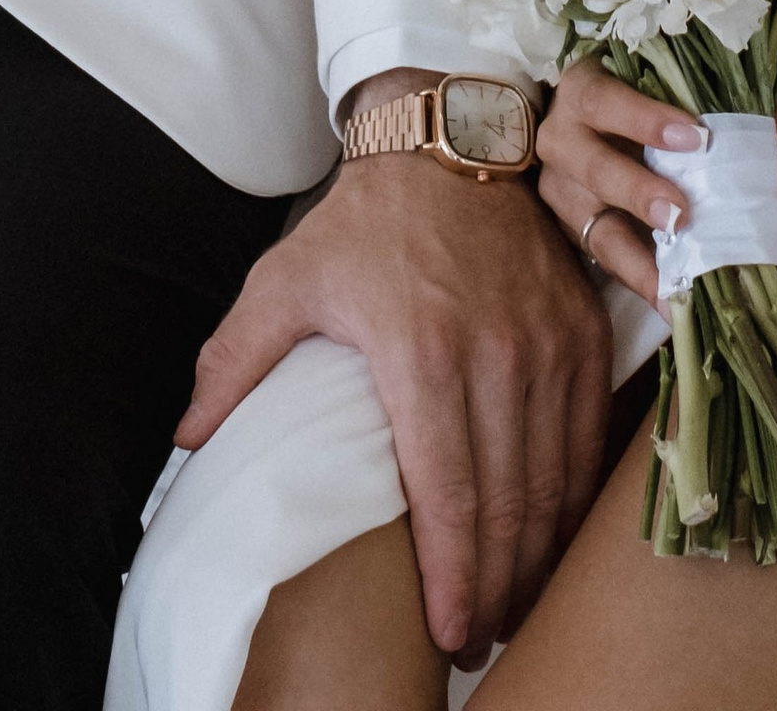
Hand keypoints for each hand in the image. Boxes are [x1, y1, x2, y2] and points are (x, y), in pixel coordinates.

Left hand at [176, 107, 609, 659]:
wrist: (447, 142)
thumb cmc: (361, 223)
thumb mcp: (285, 280)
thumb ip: (234, 361)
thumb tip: (189, 439)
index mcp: (420, 349)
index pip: (447, 492)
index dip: (453, 576)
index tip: (448, 631)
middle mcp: (494, 352)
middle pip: (507, 501)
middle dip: (496, 585)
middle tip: (477, 634)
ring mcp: (545, 342)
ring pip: (553, 478)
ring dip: (538, 554)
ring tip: (512, 603)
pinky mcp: (581, 330)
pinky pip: (588, 435)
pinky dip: (575, 498)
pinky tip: (553, 537)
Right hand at [536, 61, 776, 303]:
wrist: (577, 125)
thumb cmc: (629, 100)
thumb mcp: (664, 92)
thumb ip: (725, 100)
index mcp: (584, 90)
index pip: (603, 99)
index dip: (644, 119)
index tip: (697, 138)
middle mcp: (562, 138)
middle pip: (591, 166)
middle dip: (637, 190)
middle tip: (681, 213)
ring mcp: (560, 190)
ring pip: (592, 225)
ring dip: (638, 255)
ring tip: (678, 279)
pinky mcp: (571, 231)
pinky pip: (604, 261)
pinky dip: (641, 281)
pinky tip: (672, 303)